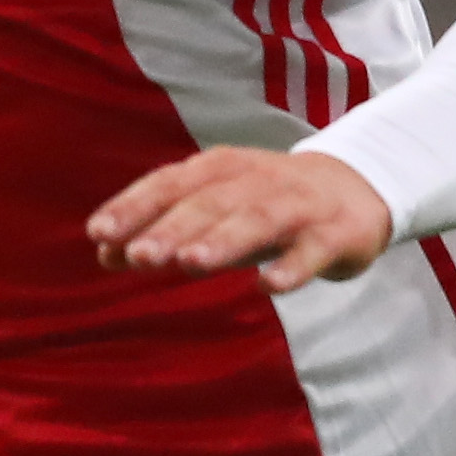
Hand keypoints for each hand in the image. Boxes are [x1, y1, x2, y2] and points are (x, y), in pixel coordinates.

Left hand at [88, 146, 400, 293]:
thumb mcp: (212, 211)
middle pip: (210, 202)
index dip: (135, 206)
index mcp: (220, 170)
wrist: (356, 188)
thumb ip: (160, 230)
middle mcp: (255, 180)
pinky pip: (312, 250)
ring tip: (191, 263)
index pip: (170, 183)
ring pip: (257, 220)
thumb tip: (103, 252)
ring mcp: (297, 205)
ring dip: (224, 240)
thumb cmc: (266, 204)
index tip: (99, 232)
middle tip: (140, 256)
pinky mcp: (334, 234)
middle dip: (173, 228)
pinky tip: (268, 286)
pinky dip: (291, 267)